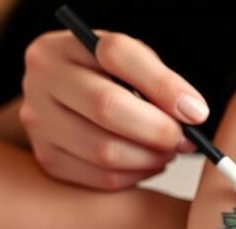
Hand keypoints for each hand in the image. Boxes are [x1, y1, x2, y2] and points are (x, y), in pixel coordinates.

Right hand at [20, 31, 207, 189]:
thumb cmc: (102, 80)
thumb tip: (192, 114)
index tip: (196, 111)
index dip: (162, 84)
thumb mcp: (126, 64)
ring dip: (148, 157)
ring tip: (167, 152)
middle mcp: (43, 80)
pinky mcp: (47, 158)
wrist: (60, 102)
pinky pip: (98, 178)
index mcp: (65, 45)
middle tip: (184, 139)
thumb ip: (157, 80)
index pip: (117, 53)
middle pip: (107, 106)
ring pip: (104, 150)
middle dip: (157, 129)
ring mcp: (39, 123)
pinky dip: (133, 176)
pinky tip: (146, 164)